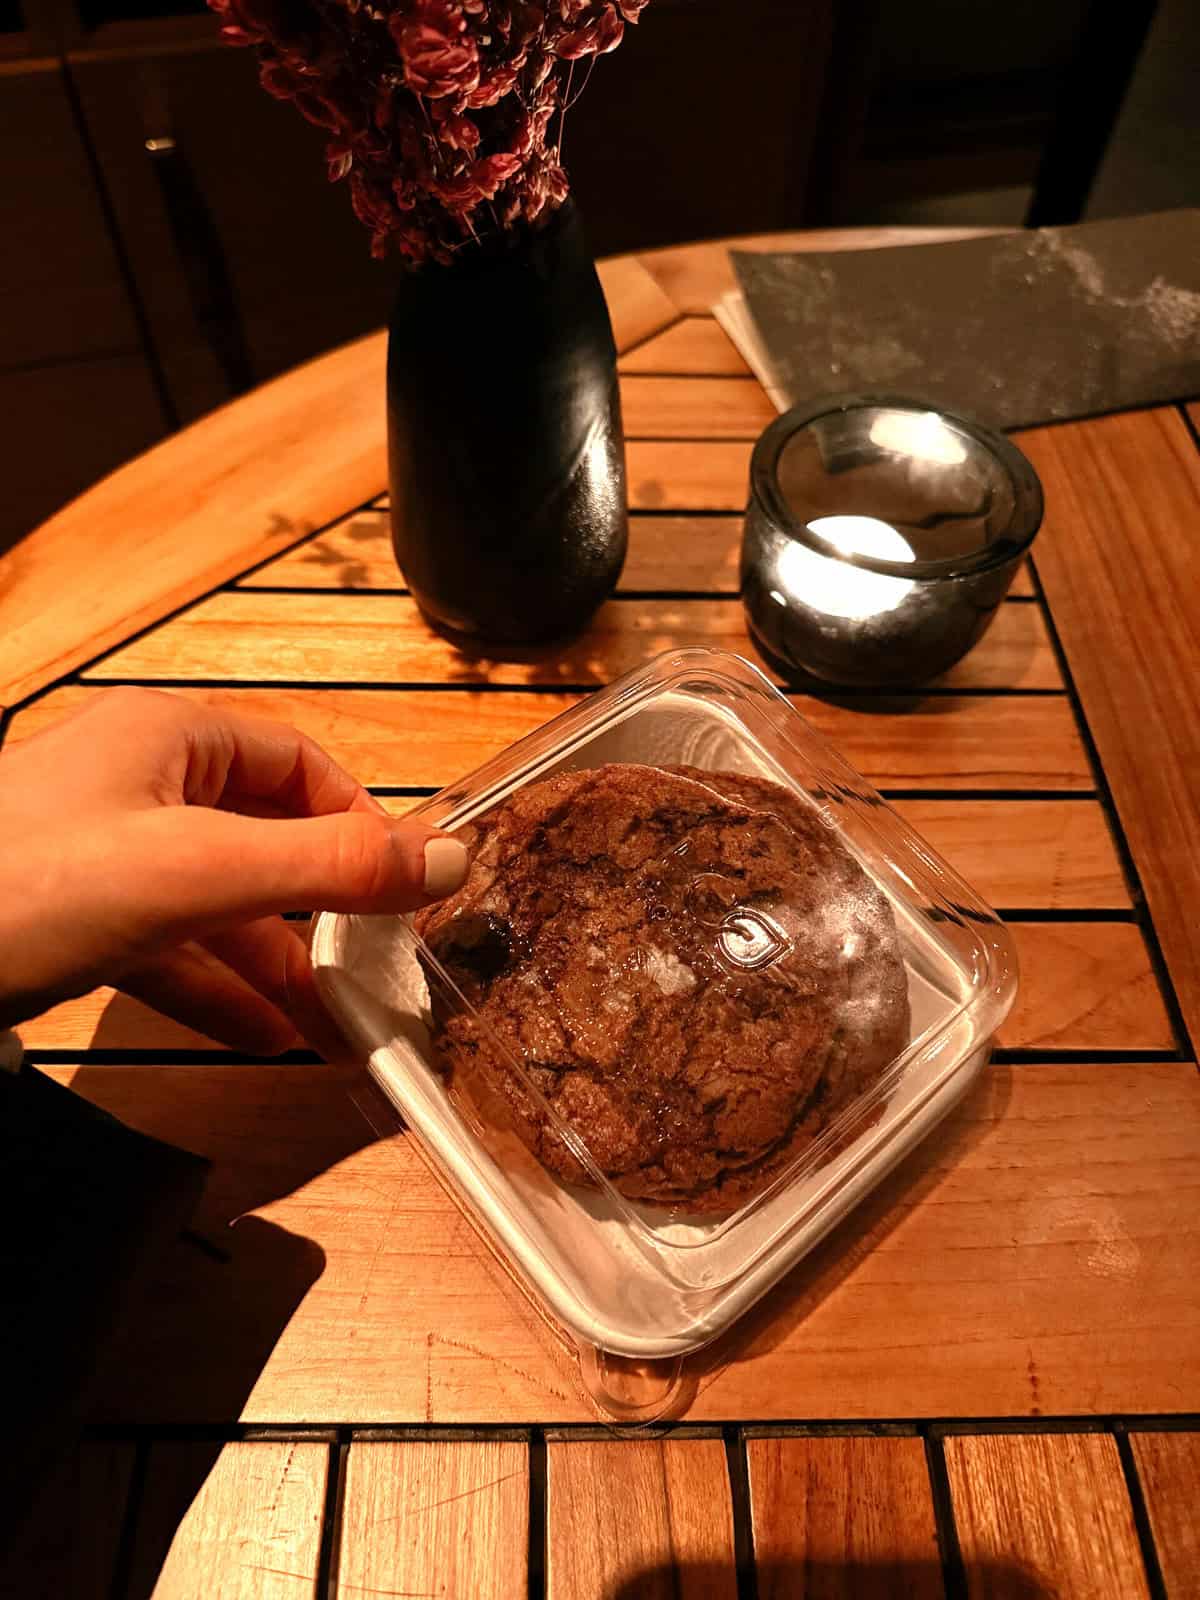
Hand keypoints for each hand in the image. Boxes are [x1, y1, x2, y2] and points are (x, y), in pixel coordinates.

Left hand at [0, 688, 467, 1053]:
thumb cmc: (34, 883)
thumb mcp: (195, 871)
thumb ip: (328, 868)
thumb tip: (453, 857)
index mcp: (172, 738)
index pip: (301, 763)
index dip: (360, 823)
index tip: (404, 891)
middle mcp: (143, 786)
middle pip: (266, 839)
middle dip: (325, 913)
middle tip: (380, 973)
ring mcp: (106, 856)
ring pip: (221, 905)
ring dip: (281, 965)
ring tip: (341, 1028)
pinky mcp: (76, 919)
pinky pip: (172, 949)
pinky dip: (223, 990)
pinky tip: (268, 1039)